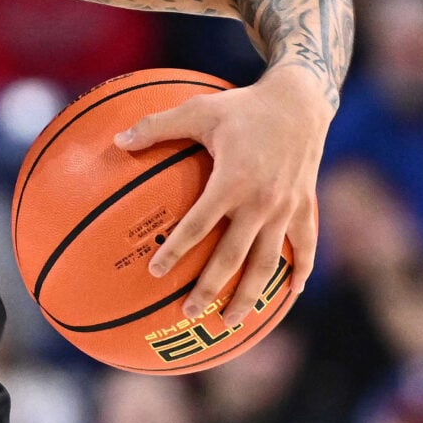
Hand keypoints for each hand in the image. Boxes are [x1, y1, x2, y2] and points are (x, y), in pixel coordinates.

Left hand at [117, 66, 330, 327]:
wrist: (301, 100)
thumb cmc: (242, 106)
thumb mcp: (198, 109)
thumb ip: (157, 126)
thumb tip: (116, 141)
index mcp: (233, 180)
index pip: (199, 225)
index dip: (177, 250)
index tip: (155, 272)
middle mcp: (262, 201)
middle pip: (234, 256)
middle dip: (212, 289)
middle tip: (190, 314)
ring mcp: (287, 207)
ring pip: (269, 262)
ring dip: (251, 295)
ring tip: (231, 321)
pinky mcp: (306, 206)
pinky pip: (306, 245)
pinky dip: (300, 269)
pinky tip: (291, 293)